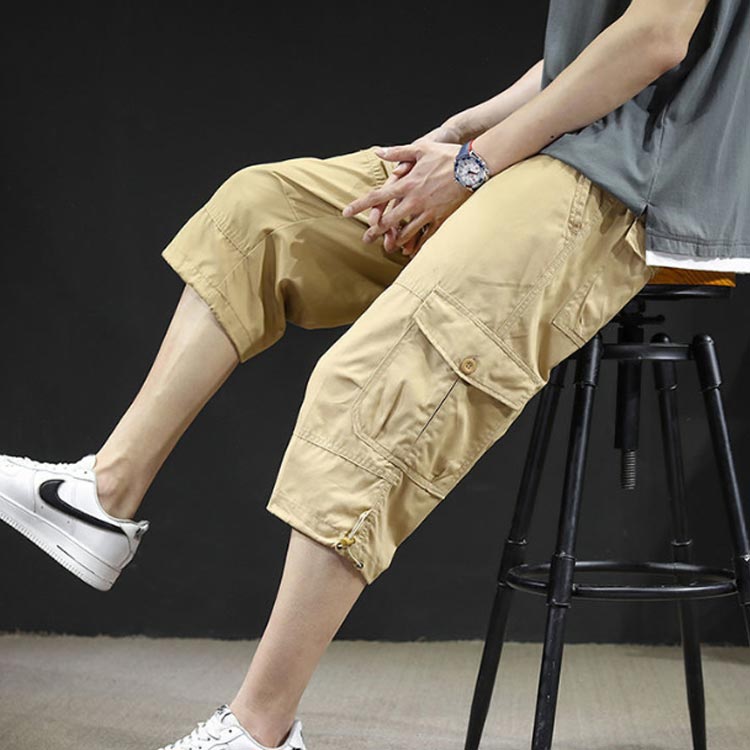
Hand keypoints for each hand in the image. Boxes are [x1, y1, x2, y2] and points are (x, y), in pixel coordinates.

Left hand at [366, 123, 462, 254]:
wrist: (473, 166)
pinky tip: (411, 251)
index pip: (377, 198)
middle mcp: (414, 200)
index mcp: (406, 184)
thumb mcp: (420, 148)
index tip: (346, 213)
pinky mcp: (441, 218)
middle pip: (389, 221)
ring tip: (388, 246)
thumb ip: (397, 152)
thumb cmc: (446, 155)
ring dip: (395, 240)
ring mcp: (428, 212)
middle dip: (375, 232)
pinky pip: (426, 236)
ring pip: (406, 232)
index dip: (359, 206)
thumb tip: (378, 151)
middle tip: (366, 239)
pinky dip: (417, 245)